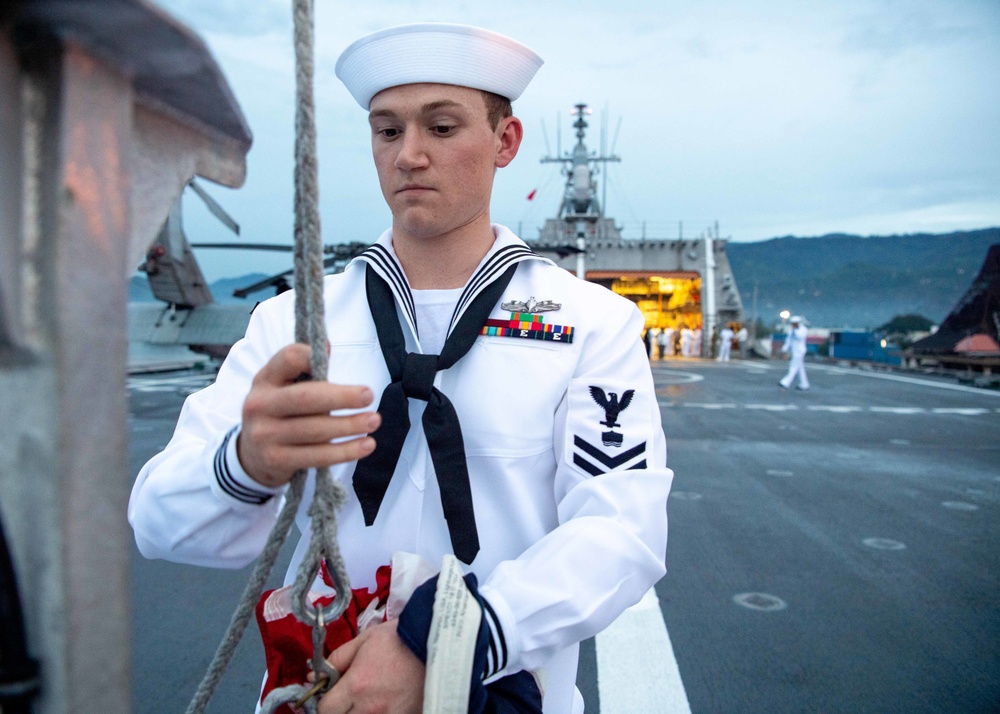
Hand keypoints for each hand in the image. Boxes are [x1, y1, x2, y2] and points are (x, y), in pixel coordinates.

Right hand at [237, 343, 379, 486]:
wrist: (251, 455)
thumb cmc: (279, 412)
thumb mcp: (282, 386)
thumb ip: (303, 368)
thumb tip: (327, 348)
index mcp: (265, 379)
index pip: (289, 358)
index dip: (312, 356)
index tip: (333, 358)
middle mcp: (260, 405)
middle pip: (306, 398)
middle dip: (342, 397)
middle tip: (368, 396)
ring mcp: (265, 435)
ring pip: (315, 430)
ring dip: (349, 426)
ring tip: (373, 421)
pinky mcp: (276, 460)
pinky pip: (317, 456)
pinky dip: (345, 452)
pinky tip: (365, 446)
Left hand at [318, 619, 424, 713]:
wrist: (435, 643)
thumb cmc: (398, 639)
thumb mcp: (363, 641)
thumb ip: (336, 660)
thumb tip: (314, 677)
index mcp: (356, 686)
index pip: (324, 709)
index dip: (324, 701)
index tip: (331, 693)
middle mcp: (370, 708)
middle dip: (339, 709)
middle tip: (347, 698)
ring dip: (357, 713)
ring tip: (365, 701)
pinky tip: (383, 704)